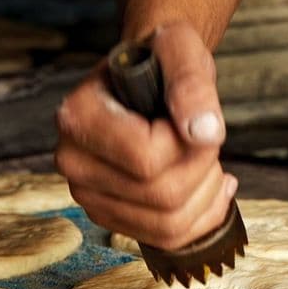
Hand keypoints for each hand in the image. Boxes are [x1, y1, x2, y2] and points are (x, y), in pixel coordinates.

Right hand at [55, 22, 236, 249]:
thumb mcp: (181, 50)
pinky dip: (203, 216)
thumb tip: (205, 132)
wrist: (150, 73)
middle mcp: (74, 162)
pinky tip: (213, 185)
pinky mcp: (113, 215)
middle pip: (162, 196)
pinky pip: (167, 238)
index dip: (188, 143)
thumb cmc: (161, 58)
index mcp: (79, 117)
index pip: (147, 158)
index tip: (195, 115)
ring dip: (207, 194)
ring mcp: (90, 195)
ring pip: (168, 225)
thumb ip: (192, 83)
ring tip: (209, 159)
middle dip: (203, 167)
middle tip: (207, 136)